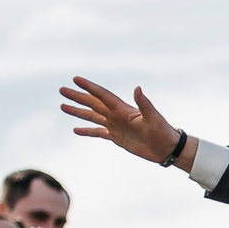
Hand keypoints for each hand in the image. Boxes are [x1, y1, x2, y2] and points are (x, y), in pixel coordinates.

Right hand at [59, 78, 190, 167]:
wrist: (166, 148)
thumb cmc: (162, 131)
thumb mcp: (153, 117)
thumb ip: (144, 103)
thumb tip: (137, 88)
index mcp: (123, 109)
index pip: (102, 95)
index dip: (89, 87)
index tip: (75, 79)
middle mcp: (116, 115)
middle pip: (92, 103)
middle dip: (77, 97)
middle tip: (62, 90)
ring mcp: (115, 126)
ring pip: (92, 116)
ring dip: (78, 111)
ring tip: (62, 106)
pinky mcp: (116, 137)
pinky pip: (98, 133)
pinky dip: (87, 131)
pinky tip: (75, 129)